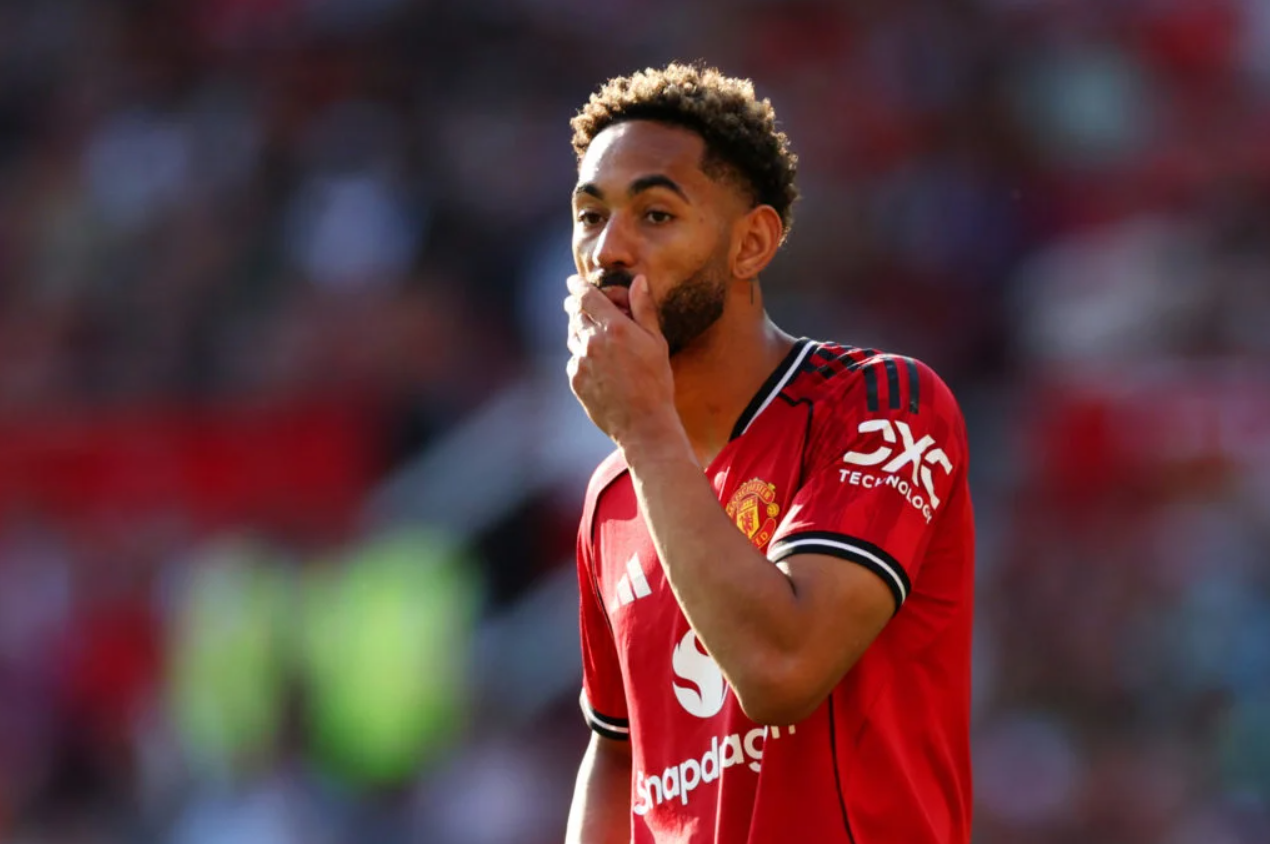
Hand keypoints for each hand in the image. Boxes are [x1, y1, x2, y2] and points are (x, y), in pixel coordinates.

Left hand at [565, 274, 680, 449]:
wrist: (643, 424)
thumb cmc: (656, 381)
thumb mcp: (656, 342)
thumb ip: (644, 308)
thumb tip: (639, 280)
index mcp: (615, 328)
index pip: (586, 296)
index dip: (577, 286)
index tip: (573, 281)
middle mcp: (593, 342)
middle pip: (575, 313)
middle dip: (577, 305)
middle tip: (581, 304)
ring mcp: (581, 362)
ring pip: (572, 336)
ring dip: (579, 329)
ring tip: (594, 335)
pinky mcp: (576, 380)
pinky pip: (573, 359)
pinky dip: (581, 355)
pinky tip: (597, 363)